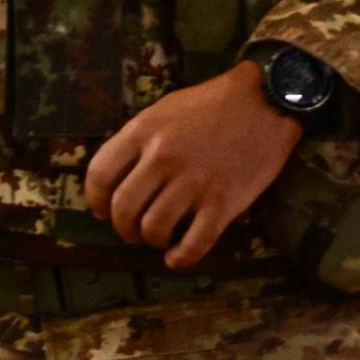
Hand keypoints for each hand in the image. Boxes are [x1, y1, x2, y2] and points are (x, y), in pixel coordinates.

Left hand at [85, 62, 302, 268]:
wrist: (264, 102)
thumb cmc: (210, 104)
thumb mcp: (162, 110)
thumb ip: (137, 140)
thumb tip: (117, 175)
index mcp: (143, 132)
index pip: (100, 175)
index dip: (95, 200)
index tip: (101, 210)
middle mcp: (163, 158)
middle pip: (124, 208)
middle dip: (122, 227)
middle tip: (130, 231)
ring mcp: (194, 182)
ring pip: (154, 228)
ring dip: (150, 240)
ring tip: (157, 238)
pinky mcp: (224, 202)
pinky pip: (195, 243)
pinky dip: (181, 258)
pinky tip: (175, 258)